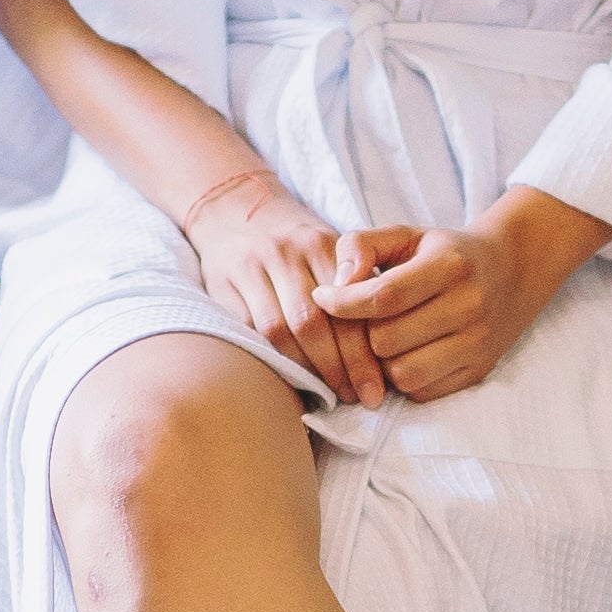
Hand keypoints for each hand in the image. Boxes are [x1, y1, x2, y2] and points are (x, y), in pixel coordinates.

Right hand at [183, 169, 417, 406]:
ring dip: (306, 370)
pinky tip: (294, 380)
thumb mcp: (332, 250)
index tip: (377, 387)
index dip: (363, 354)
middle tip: (357, 399)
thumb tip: (389, 350)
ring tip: (329, 396)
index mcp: (321, 244)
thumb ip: (358, 287)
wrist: (238, 212)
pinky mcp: (223, 285)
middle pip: (314, 322)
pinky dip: (273, 359)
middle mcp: (286, 253)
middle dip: (338, 368)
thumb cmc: (298, 245)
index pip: (349, 307)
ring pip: (280, 330)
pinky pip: (251, 331)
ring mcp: (251, 268)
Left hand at [313, 190, 609, 403]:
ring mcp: (478, 344)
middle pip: (386, 341)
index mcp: (450, 265)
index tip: (324, 298)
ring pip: (402, 374)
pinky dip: (405, 379)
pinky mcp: (479, 372)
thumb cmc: (444, 253)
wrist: (511, 270)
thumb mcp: (404, 234)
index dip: (344, 303)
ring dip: (382, 362)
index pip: (384, 297)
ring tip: (385, 338)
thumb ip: (360, 245)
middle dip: (363, 333)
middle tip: (363, 319)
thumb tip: (335, 285)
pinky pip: (422, 393)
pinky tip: (408, 353)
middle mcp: (470, 306)